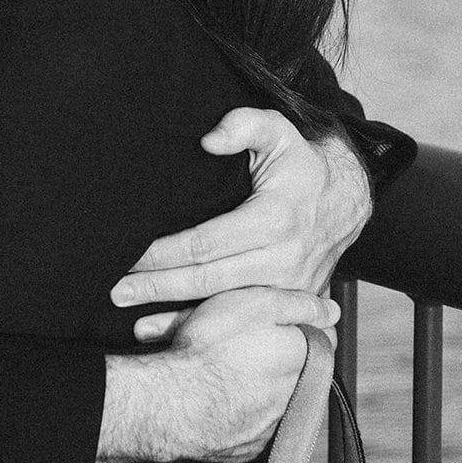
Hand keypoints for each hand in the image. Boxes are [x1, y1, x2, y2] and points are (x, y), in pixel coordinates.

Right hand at [98, 286, 338, 462]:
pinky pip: (256, 425)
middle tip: (247, 345)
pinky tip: (223, 400)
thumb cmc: (211, 348)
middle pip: (301, 369)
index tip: (280, 321)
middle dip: (282, 357)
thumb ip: (300, 305)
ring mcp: (276, 425)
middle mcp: (298, 394)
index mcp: (305, 358)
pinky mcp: (253, 447)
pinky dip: (245, 413)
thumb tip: (332, 310)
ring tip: (230, 372)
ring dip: (264, 387)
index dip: (302, 323)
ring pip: (279, 399)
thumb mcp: (257, 304)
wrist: (173, 402)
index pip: (325, 337)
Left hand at [111, 108, 371, 320]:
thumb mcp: (278, 131)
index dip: (164, 252)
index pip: (206, 243)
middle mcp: (283, 260)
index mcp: (275, 219)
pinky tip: (173, 337)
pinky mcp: (290, 303)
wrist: (346, 201)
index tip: (130, 255)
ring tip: (132, 321)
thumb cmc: (300, 164)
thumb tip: (209, 140)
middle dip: (158, 287)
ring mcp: (288, 288)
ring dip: (176, 315)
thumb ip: (244, 125)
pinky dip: (206, 329)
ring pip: (223, 307)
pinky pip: (242, 318)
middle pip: (207, 280)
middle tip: (115, 291)